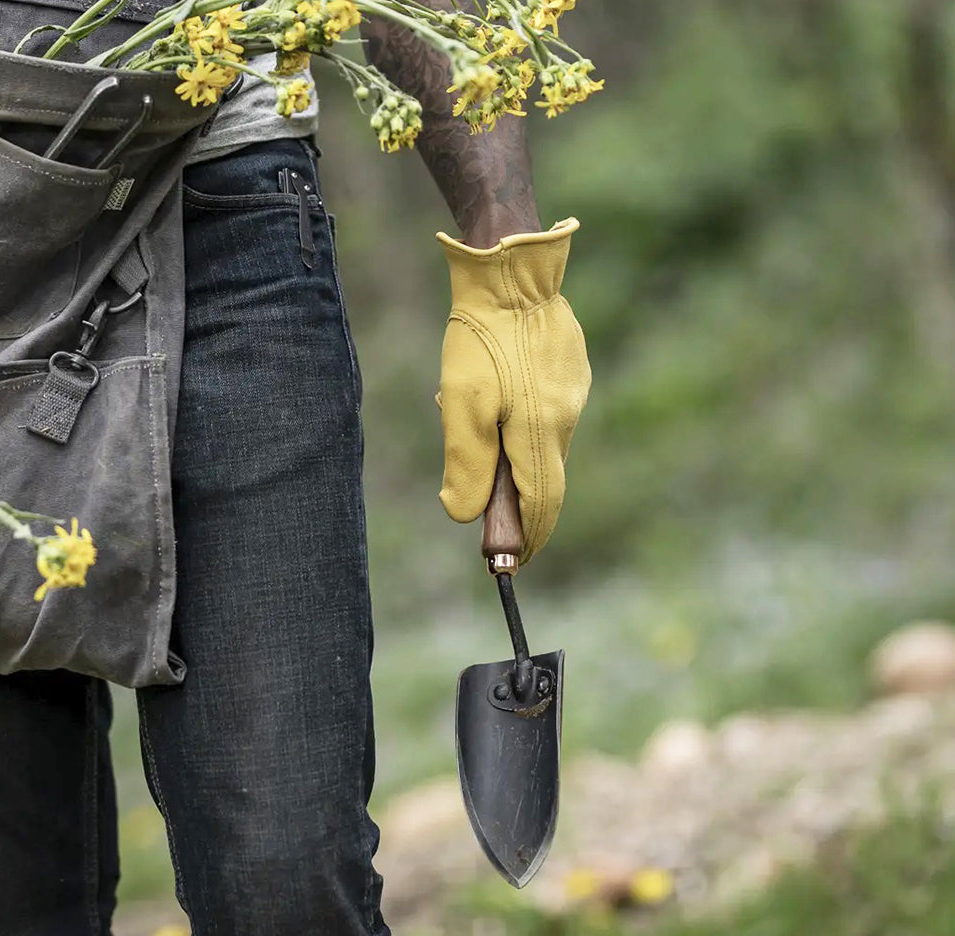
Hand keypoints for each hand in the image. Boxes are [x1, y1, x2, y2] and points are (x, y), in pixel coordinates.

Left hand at [436, 218, 590, 563]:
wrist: (511, 271)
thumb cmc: (480, 337)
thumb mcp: (461, 403)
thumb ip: (466, 465)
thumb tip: (464, 514)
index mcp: (541, 432)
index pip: (541, 505)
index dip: (527, 539)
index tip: (510, 564)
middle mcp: (566, 418)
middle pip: (542, 478)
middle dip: (514, 499)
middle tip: (484, 508)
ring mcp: (574, 394)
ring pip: (542, 444)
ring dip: (512, 451)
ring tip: (474, 416)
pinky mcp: (573, 373)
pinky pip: (548, 413)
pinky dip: (521, 422)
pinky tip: (497, 393)